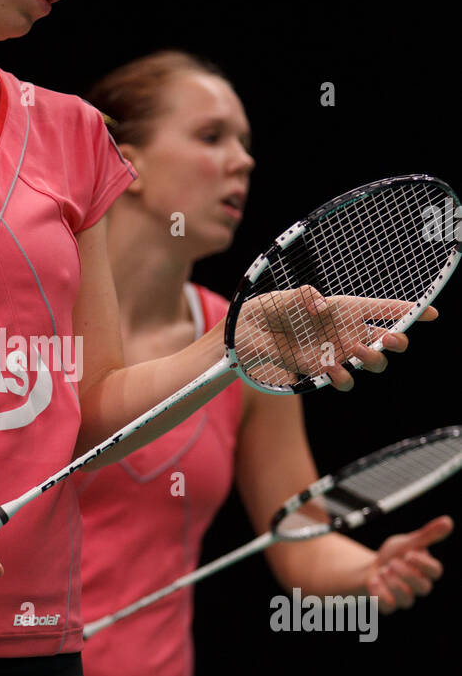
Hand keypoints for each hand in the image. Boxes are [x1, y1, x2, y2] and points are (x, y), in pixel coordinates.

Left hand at [236, 286, 437, 390]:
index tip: (431, 314)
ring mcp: (335, 353)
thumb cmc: (267, 310)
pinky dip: (342, 376)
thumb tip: (321, 308)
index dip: (408, 311)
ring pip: (371, 362)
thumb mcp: (286, 297)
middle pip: (386, 339)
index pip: (383, 309)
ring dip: (371, 359)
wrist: (243, 337)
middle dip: (397, 341)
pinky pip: (343, 379)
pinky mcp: (320, 371)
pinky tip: (331, 368)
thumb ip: (304, 297)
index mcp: (344, 308)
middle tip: (392, 340)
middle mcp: (345, 331)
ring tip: (356, 352)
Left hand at [364, 515, 452, 612]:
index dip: (423, 563)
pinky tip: (374, 581)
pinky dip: (379, 593)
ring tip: (383, 570)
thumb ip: (427, 534)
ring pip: (407, 600)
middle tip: (392, 562)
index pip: (435, 571)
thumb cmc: (395, 554)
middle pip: (423, 588)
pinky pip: (389, 607)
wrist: (372, 567)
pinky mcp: (389, 606)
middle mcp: (419, 587)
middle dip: (406, 574)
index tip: (408, 553)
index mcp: (427, 570)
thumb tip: (448, 521)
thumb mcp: (408, 541)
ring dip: (392, 583)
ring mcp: (405, 598)